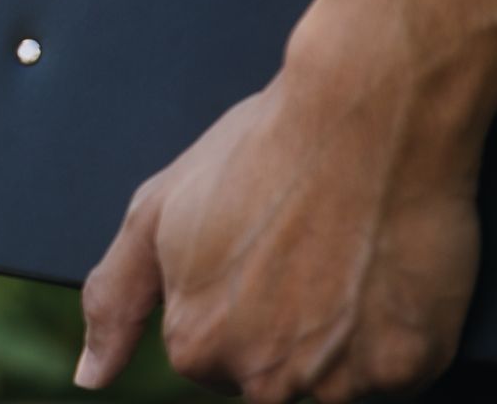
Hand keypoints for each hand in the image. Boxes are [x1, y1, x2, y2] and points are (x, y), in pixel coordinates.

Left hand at [78, 61, 475, 402]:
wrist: (361, 119)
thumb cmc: (256, 155)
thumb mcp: (155, 214)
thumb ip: (115, 300)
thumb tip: (89, 374)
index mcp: (196, 345)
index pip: (207, 360)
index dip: (229, 304)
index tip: (252, 257)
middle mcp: (263, 378)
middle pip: (267, 379)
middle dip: (280, 329)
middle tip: (299, 254)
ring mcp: (338, 380)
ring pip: (332, 382)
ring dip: (339, 338)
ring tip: (340, 260)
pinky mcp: (407, 369)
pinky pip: (397, 373)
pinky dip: (394, 334)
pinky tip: (380, 274)